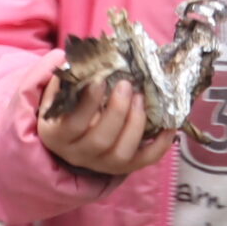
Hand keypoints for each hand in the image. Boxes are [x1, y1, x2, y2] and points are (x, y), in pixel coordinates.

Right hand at [34, 77, 175, 178]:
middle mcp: (79, 155)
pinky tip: (169, 125)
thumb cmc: (64, 109)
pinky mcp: (123, 167)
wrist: (68, 140)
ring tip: (141, 98)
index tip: (100, 80)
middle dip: (117, 111)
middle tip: (126, 85)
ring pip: (122, 154)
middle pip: (100, 140)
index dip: (88, 103)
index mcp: (58, 135)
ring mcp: (102, 164)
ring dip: (136, 124)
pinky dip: (161, 145)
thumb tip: (80, 58)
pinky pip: (145, 161)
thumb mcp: (57, 94)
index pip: (73, 123)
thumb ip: (67, 79)